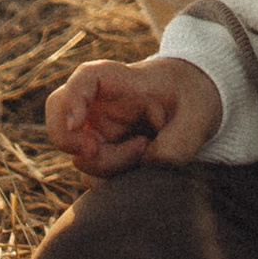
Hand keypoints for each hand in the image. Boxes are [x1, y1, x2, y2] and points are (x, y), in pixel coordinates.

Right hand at [44, 54, 223, 176]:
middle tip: (95, 152)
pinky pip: (94, 175)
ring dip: (108, 165)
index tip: (75, 124)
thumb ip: (178, 142)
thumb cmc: (193, 97)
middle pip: (59, 116)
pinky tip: (141, 165)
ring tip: (146, 148)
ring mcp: (99, 131)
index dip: (72, 99)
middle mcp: (101, 105)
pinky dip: (112, 179)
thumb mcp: (198, 115)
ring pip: (80, 155)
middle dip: (69, 141)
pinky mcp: (104, 155)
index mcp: (121, 80)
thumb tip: (149, 165)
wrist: (196, 105)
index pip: (85, 79)